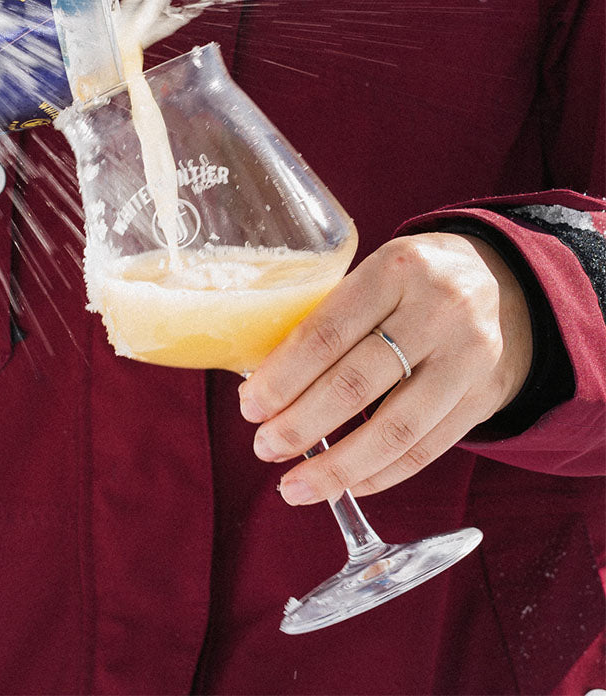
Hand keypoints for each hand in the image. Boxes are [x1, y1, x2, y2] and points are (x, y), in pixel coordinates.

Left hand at [238, 232, 532, 503]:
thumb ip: (331, 316)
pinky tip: (345, 485)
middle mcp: (438, 311)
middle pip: (355, 384)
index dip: (283, 377)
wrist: (506, 284)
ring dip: (337, 467)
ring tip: (294, 486)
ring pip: (394, 429)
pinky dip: (380, 474)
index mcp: (395, 268)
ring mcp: (468, 358)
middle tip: (263, 447)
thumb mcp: (375, 272)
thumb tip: (264, 382)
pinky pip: (426, 449)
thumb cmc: (413, 281)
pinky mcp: (485, 398)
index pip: (327, 333)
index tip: (250, 406)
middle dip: (300, 425)